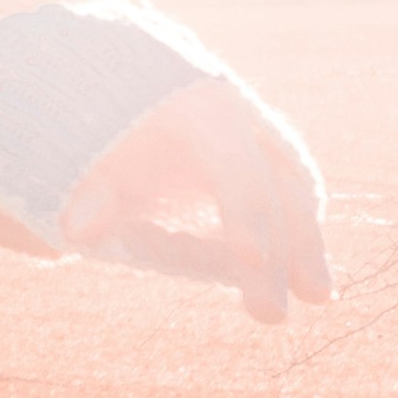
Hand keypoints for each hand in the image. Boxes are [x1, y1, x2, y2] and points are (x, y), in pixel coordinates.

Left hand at [55, 74, 335, 322]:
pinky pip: (287, 194)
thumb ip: (90, 189)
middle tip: (273, 316)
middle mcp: (239, 116)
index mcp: (199, 107)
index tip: (250, 258)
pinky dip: (296, 231)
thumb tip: (80, 230)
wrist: (113, 80)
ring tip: (317, 297)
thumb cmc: (97, 121)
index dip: (243, 211)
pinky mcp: (256, 158)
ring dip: (304, 245)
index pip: (233, 163)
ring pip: (292, 189)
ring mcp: (253, 136)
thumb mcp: (85, 149)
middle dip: (281, 249)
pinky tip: (302, 274)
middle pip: (273, 184)